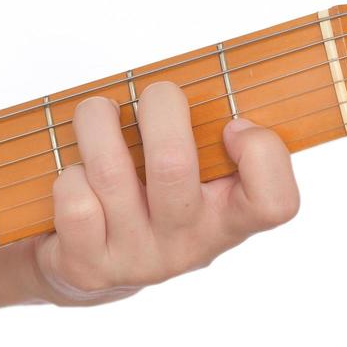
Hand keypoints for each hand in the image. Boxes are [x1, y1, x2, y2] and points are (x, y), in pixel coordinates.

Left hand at [32, 80, 299, 305]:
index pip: (275, 203)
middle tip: (155, 94)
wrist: (96, 269)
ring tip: (98, 112)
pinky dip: (71, 173)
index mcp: (229, 221)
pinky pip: (75, 201)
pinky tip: (79, 174)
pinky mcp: (90, 267)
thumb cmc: (154, 197)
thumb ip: (213, 136)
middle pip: (173, 164)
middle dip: (158, 106)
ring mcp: (139, 260)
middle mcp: (189, 246)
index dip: (262, 153)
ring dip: (96, 122)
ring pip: (110, 172)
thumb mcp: (199, 177)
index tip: (232, 127)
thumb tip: (211, 78)